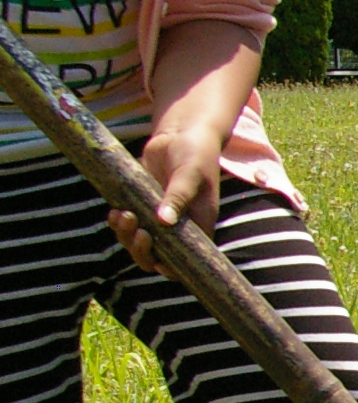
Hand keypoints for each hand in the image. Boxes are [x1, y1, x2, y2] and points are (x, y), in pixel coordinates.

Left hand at [111, 120, 225, 273]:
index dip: (171, 269)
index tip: (158, 260)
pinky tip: (114, 212)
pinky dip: (117, 223)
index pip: (187, 260)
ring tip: (121, 215)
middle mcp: (178, 226)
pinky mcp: (141, 204)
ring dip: (126, 236)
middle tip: (136, 230)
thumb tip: (165, 222)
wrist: (181, 133)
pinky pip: (126, 224)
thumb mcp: (190, 173)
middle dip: (142, 250)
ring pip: (138, 242)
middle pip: (157, 256)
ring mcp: (158, 217)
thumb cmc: (195, 153)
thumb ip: (178, 196)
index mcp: (198, 225)